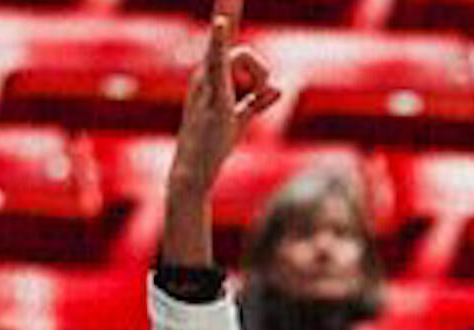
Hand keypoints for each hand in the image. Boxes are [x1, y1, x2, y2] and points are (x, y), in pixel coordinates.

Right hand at [167, 0, 280, 198]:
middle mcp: (206, 71)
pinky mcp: (213, 93)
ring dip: (258, 79)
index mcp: (213, 74)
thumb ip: (259, 101)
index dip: (228, 13)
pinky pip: (219, 62)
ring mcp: (207, 80)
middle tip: (238, 29)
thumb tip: (279, 87)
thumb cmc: (215, 144)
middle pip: (243, 50)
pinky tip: (222, 23)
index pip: (230, 42)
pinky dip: (219, 40)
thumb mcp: (242, 119)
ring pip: (246, 59)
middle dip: (242, 35)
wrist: (194, 169)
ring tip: (254, 100)